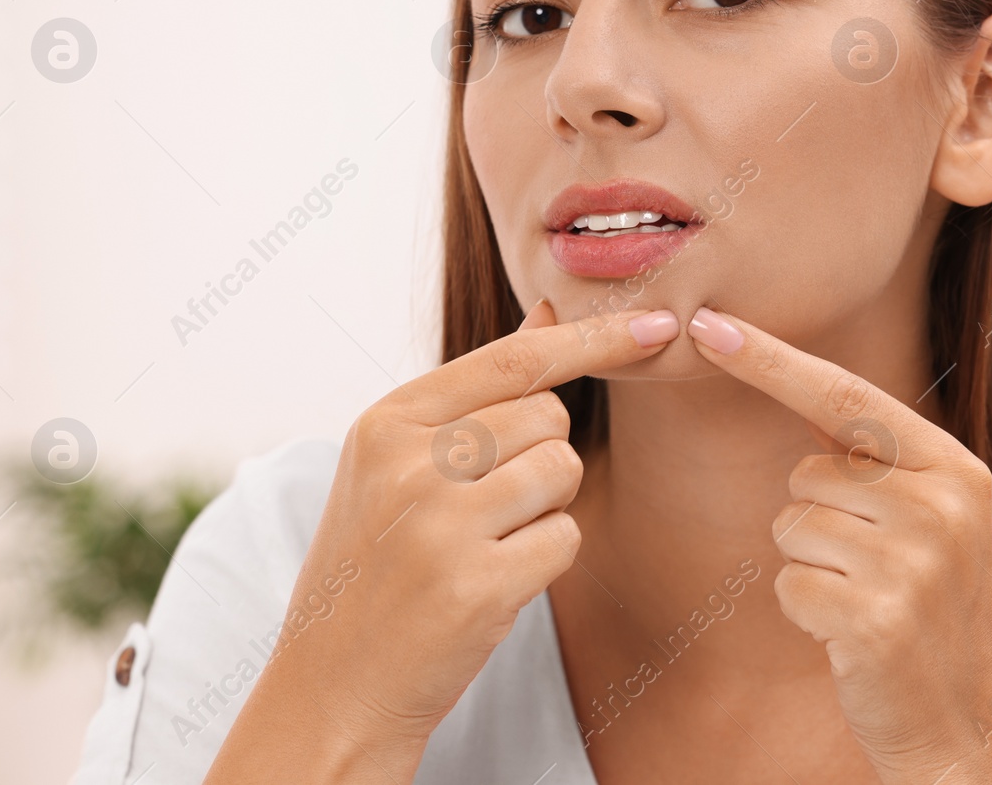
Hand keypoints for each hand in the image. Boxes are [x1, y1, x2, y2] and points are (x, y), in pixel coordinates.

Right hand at [204, 301, 679, 784]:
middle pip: (548, 417)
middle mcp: (409, 463)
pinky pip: (566, 537)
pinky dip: (546, 558)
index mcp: (387, 421)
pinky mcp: (477, 585)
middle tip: (486, 505)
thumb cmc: (378, 560)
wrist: (335, 681)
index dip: (594, 338)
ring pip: (563, 471)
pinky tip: (493, 580)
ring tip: (486, 540)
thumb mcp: (397, 460)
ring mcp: (441, 525)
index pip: (514, 359)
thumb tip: (549, 311)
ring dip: (546, 506)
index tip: (656, 326)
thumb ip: (477, 389)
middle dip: (542, 455)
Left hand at [685, 307, 991, 784]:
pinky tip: (853, 638)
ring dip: (811, 568)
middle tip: (873, 573)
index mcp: (957, 469)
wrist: (978, 733)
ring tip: (869, 602)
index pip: (846, 396)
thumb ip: (882, 465)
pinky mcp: (874, 617)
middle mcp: (940, 505)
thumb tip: (799, 383)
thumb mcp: (939, 524)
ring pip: (791, 526)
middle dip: (817, 519)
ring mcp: (910, 562)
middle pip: (808, 473)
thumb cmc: (940, 620)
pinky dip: (805, 612)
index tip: (708, 325)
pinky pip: (788, 584)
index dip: (771, 359)